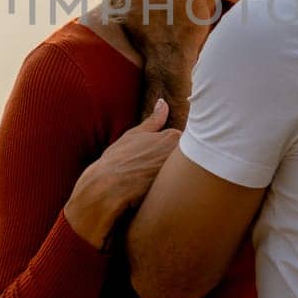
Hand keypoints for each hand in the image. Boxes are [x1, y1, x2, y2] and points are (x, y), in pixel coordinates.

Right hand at [63, 99, 179, 249]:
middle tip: (158, 171)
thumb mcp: (134, 135)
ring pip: (188, 174)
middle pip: (192, 158)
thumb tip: (163, 103)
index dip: (177, 152)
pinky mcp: (177, 193)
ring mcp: (180, 174)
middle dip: (182, 164)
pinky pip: (184, 191)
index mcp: (173, 137)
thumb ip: (154, 120)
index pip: (189, 141)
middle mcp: (180, 154)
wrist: (105, 189)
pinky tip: (164, 194)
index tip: (164, 158)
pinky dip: (179, 192)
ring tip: (156, 183)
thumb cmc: (117, 162)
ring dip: (181, 178)